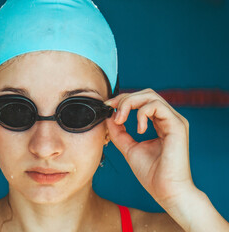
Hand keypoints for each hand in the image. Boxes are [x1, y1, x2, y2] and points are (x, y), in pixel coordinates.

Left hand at [105, 88, 194, 204]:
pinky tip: (139, 130)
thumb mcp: (129, 148)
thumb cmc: (152, 173)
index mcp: (160, 123)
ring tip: (121, 120)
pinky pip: (157, 106)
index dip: (122, 101)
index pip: (141, 101)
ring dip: (130, 103)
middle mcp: (168, 119)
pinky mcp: (177, 126)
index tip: (107, 107)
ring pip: (150, 95)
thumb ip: (119, 132)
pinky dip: (142, 113)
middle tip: (111, 110)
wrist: (166, 191)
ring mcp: (174, 121)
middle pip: (145, 94)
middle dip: (124, 99)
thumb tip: (109, 116)